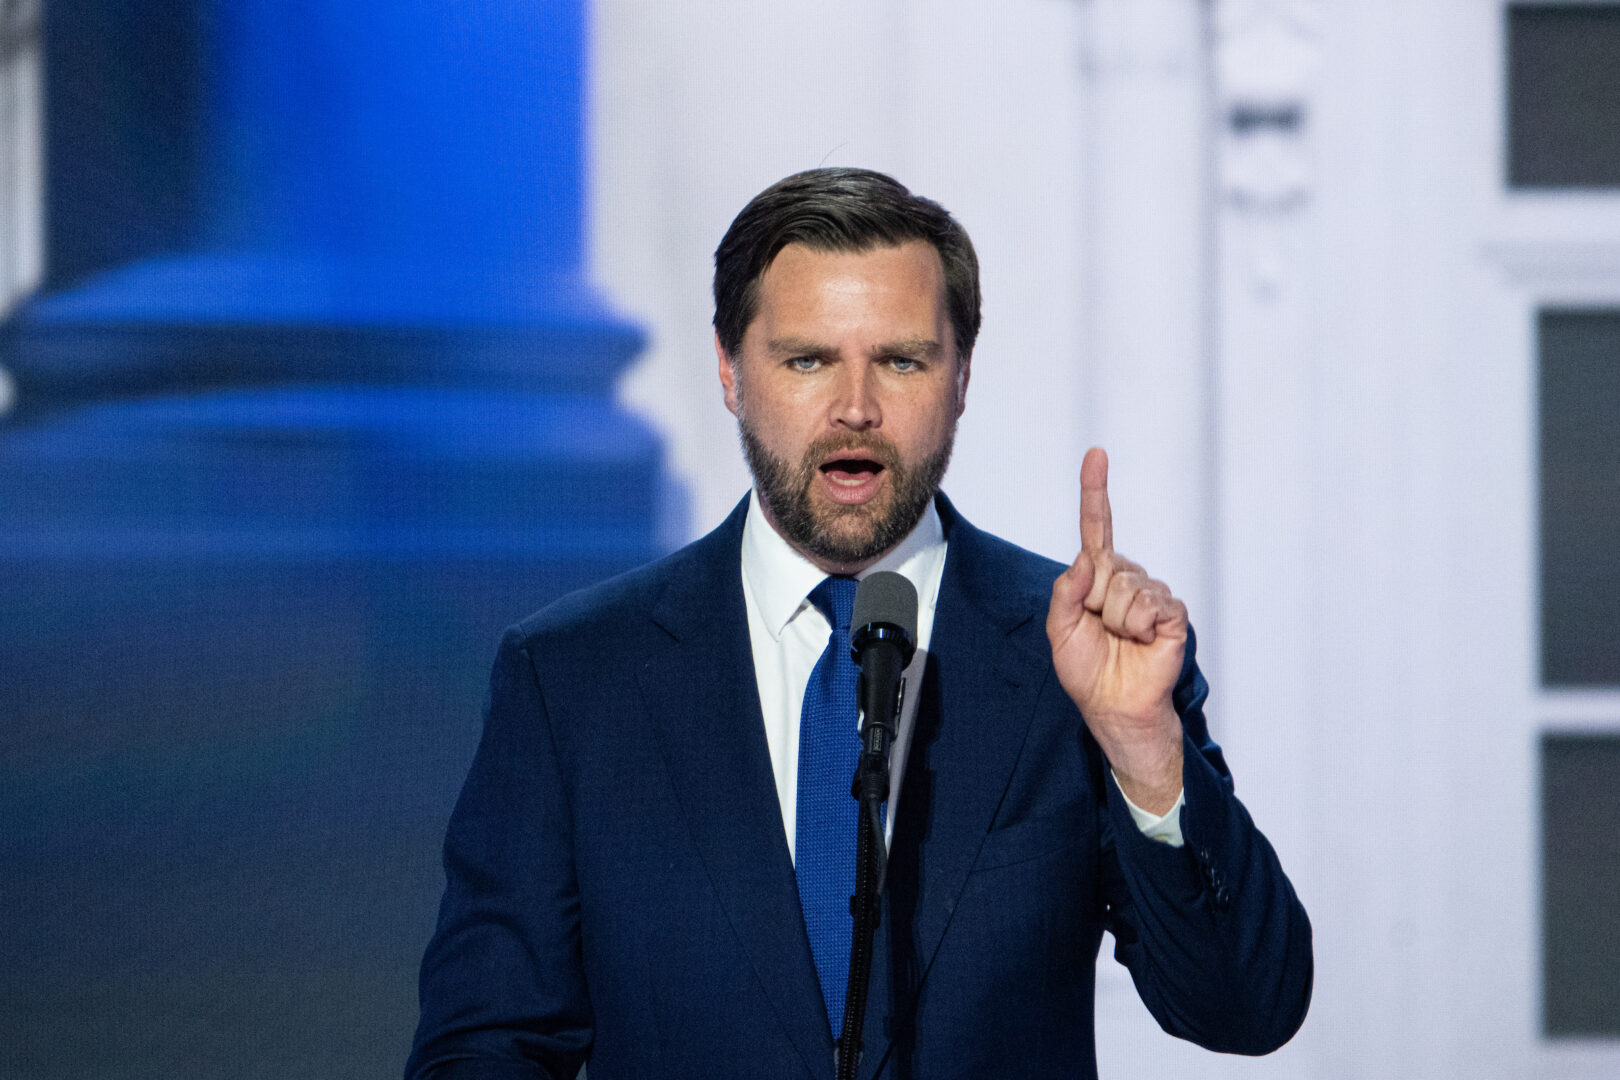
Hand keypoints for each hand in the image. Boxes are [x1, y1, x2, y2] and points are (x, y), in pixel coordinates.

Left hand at [1046, 448, 1186, 814]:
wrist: (1114, 705)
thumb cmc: (1086, 668)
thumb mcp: (1059, 628)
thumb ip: (1067, 590)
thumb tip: (1087, 560)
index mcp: (1097, 576)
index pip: (1096, 527)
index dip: (1096, 490)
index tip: (1097, 454)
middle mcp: (1126, 578)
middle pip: (1106, 567)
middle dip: (1095, 604)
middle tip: (1101, 632)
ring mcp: (1152, 593)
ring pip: (1126, 588)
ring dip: (1116, 621)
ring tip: (1121, 641)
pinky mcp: (1172, 612)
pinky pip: (1151, 605)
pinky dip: (1139, 627)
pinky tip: (1142, 641)